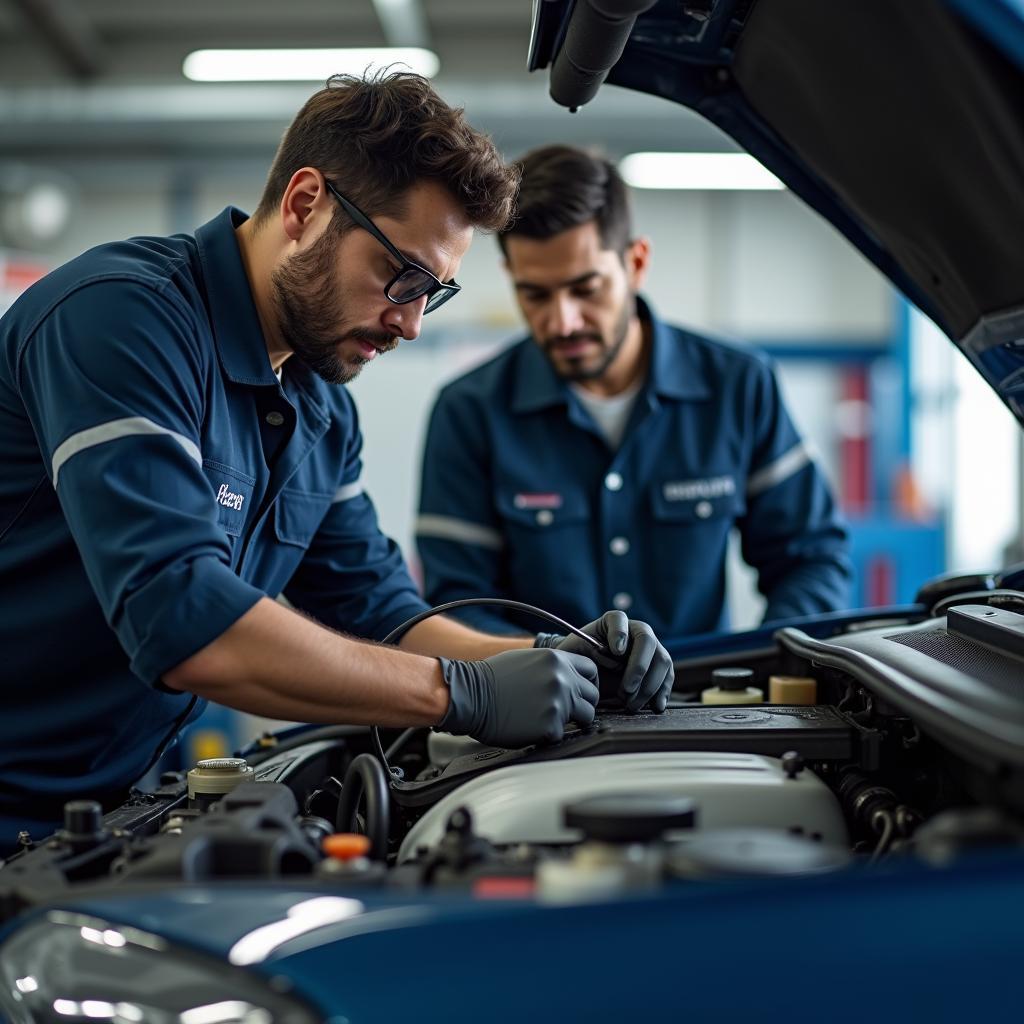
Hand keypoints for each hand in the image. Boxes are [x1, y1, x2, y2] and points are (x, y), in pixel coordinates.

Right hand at [437, 648, 599, 747]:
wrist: (470, 696)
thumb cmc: (491, 678)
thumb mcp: (527, 658)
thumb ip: (552, 665)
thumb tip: (569, 674)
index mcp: (557, 659)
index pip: (591, 670)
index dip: (588, 682)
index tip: (581, 690)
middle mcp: (562, 679)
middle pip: (593, 694)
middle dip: (583, 703)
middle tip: (568, 709)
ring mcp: (558, 703)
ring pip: (586, 716)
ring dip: (572, 720)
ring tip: (551, 719)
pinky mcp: (550, 726)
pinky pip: (562, 733)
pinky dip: (550, 734)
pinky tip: (534, 727)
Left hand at [536, 611, 673, 712]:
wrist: (590, 673)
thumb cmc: (579, 662)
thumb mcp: (571, 655)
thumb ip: (573, 654)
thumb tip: (582, 663)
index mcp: (611, 622)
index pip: (618, 619)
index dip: (620, 633)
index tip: (616, 652)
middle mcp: (635, 630)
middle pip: (647, 641)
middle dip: (638, 668)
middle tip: (625, 691)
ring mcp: (650, 647)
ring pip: (661, 660)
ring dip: (649, 685)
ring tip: (631, 705)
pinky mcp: (659, 665)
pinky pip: (668, 676)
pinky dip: (663, 692)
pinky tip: (655, 707)